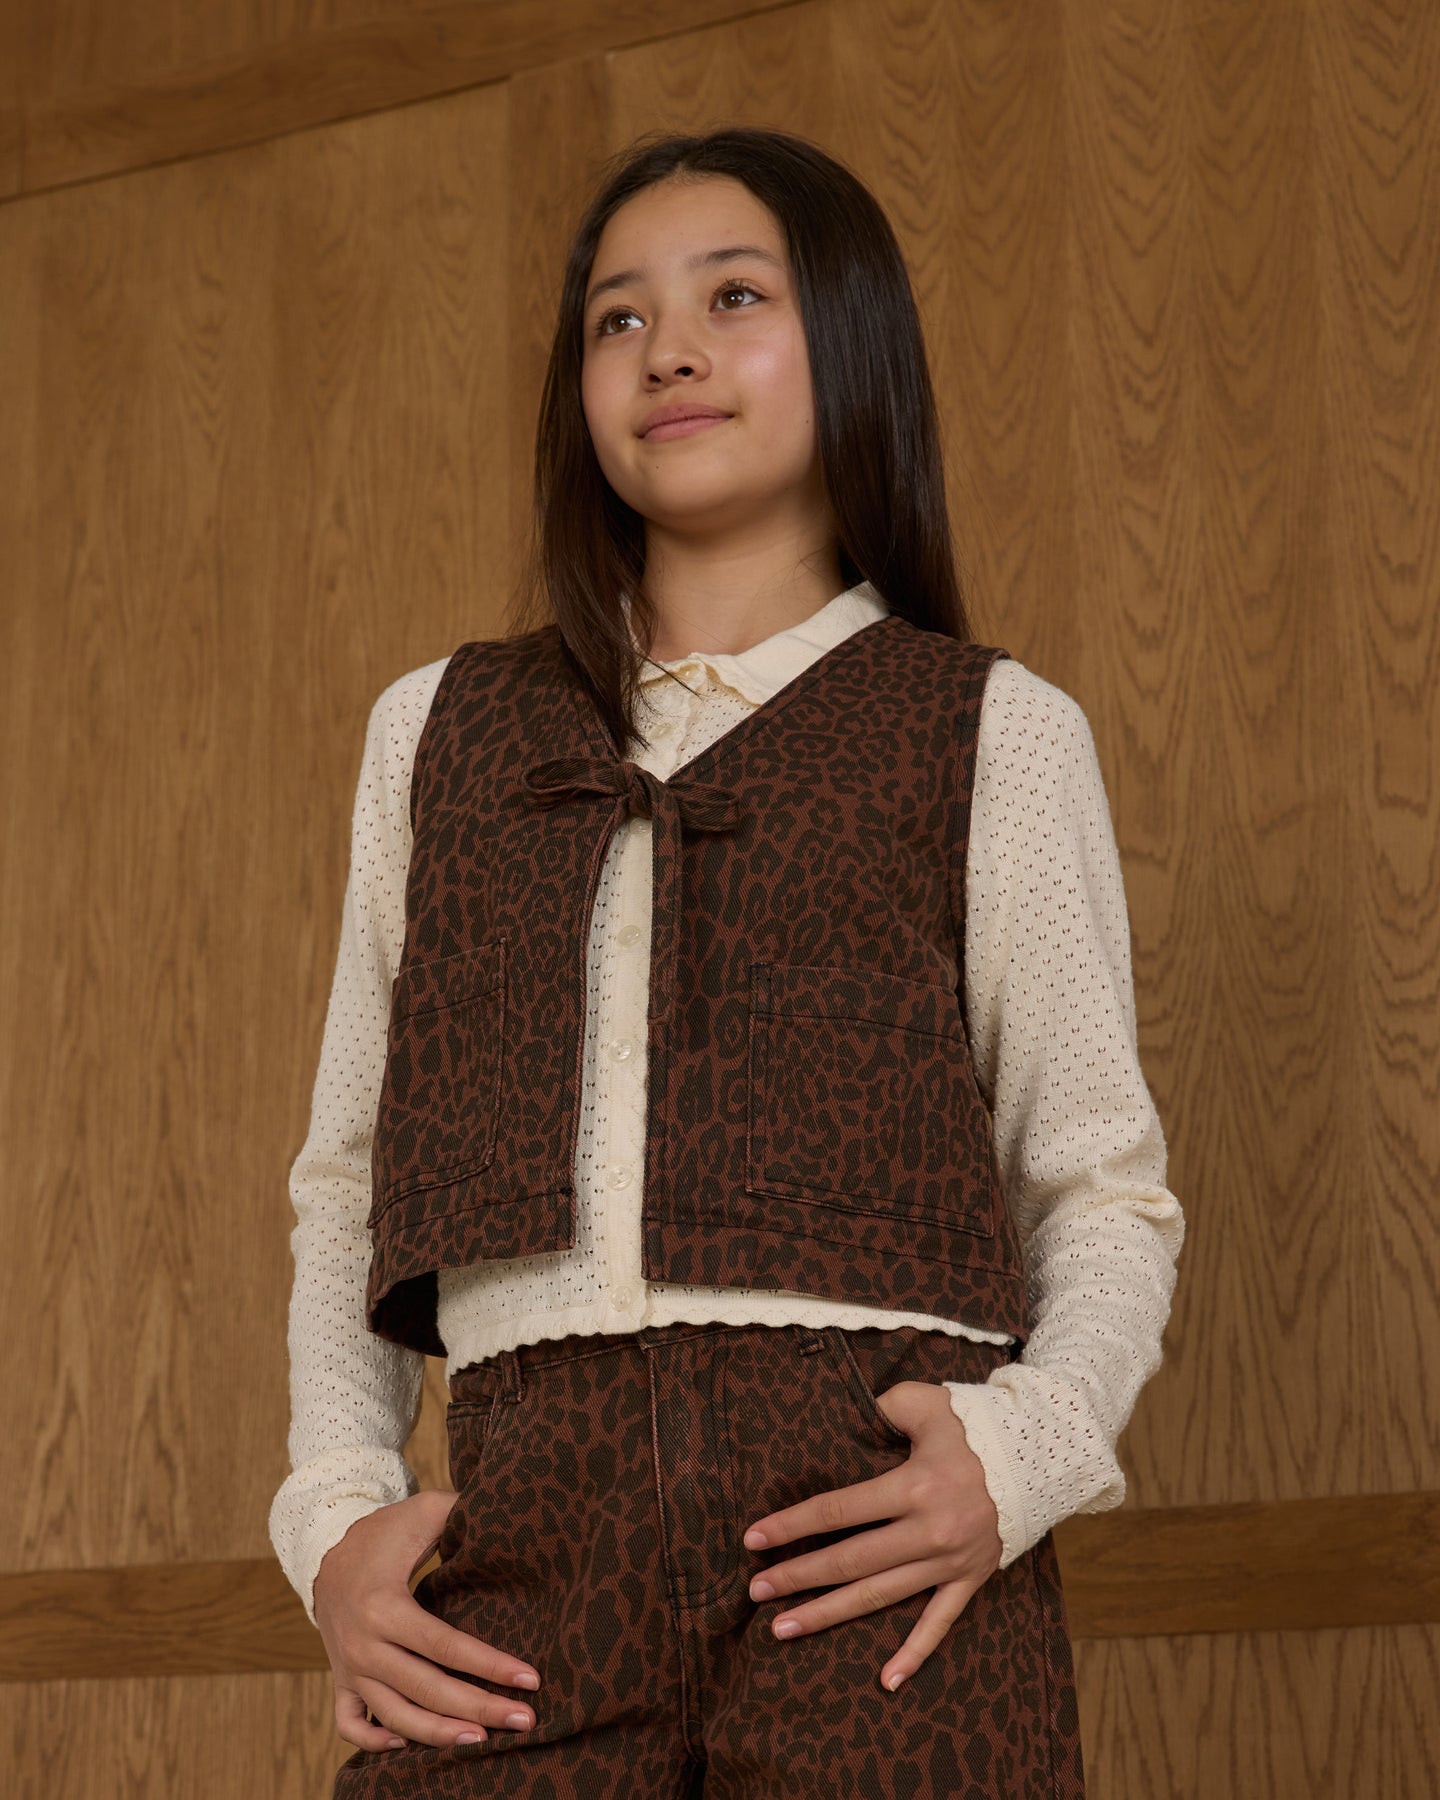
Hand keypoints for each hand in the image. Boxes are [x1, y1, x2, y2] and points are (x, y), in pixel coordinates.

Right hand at [313, 1489, 542, 1753]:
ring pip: (394, 1717)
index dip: (490, 1665)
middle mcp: (364, 1645)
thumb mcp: (425, 1511)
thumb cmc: (387, 1531)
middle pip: (427, 1690)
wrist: (326, 1551)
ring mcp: (349, 1668)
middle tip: (525, 1719)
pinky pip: (350, 1725)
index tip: (529, 1678)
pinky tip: (409, 1745)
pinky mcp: (341, 1681)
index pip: (446, 1646)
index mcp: (385, 1606)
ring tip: (482, 1741)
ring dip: (438, 1735)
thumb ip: (463, 1511)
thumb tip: (509, 1516)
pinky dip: (374, 1743)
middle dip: (479, 1708)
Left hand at [740, 1381, 1002, 1692]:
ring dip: (830, 1614)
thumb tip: (849, 1413)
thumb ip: (884, 1407)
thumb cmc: (974, 1425)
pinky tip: (886, 1681)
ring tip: (784, 1628)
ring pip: (880, 1595)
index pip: (838, 1510)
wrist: (1042, 1455)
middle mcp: (928, 1530)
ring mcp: (950, 1561)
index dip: (792, 1524)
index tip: (753, 1538)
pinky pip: (940, 1622)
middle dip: (799, 1576)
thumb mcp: (926, 1403)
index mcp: (913, 1486)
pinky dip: (915, 1653)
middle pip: (850, 1560)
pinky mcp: (971, 1578)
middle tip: (757, 1590)